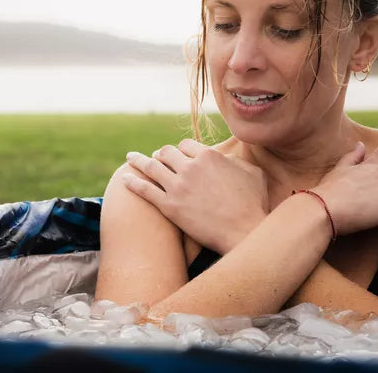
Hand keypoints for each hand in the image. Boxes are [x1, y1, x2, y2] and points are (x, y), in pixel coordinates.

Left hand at [122, 139, 267, 253]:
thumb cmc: (253, 204)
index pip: (186, 145)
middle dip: (161, 154)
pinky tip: (124, 180)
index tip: (178, 154)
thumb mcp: (252, 173)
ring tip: (131, 158)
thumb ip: (235, 160)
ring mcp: (177, 186)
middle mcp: (190, 167)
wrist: (244, 231)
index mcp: (209, 155)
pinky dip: (133, 183)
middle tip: (155, 157)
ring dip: (139, 161)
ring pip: (152, 167)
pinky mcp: (169, 206)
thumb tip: (226, 157)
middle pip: (167, 152)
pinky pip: (145, 190)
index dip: (181, 149)